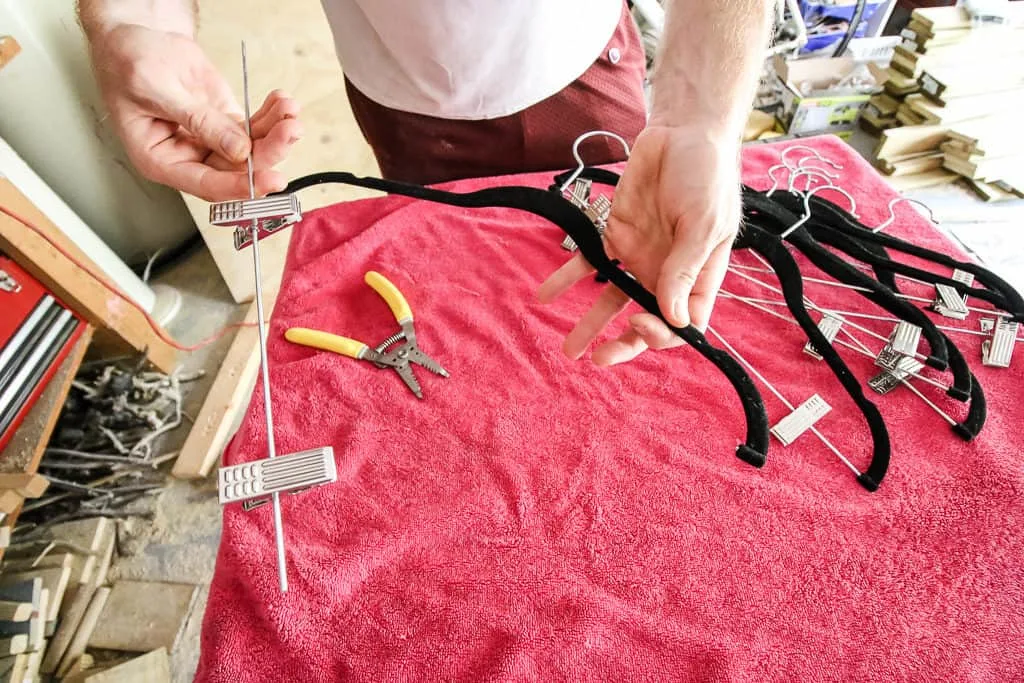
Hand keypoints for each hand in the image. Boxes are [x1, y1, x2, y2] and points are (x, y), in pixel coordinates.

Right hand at [88, 24, 301, 200]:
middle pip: (237, 170)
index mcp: (160, 160)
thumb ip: (198, 120)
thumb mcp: (156, 88)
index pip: (206, 184)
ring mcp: (211, 141)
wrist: (139, 37)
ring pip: (252, 151)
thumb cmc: (128, 62)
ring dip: (276, 134)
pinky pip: (255, 128)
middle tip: (288, 132)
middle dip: (267, 152)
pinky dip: (272, 117)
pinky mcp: (227, 124)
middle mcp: (188, 157)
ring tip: (290, 112)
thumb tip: (238, 149)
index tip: (269, 179)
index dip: (239, 185)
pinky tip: (283, 104)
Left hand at [537, 125, 740, 365]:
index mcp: (697, 277)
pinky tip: (545, 296)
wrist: (681, 133)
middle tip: (599, 359)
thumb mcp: (703, 225)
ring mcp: (638, 256)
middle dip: (624, 343)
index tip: (639, 321)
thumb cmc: (706, 177)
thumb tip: (674, 318)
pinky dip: (565, 279)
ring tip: (569, 349)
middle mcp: (666, 273)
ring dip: (591, 324)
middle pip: (644, 320)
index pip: (682, 323)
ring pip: (613, 299)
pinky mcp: (613, 234)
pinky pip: (586, 263)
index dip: (661, 333)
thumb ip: (683, 270)